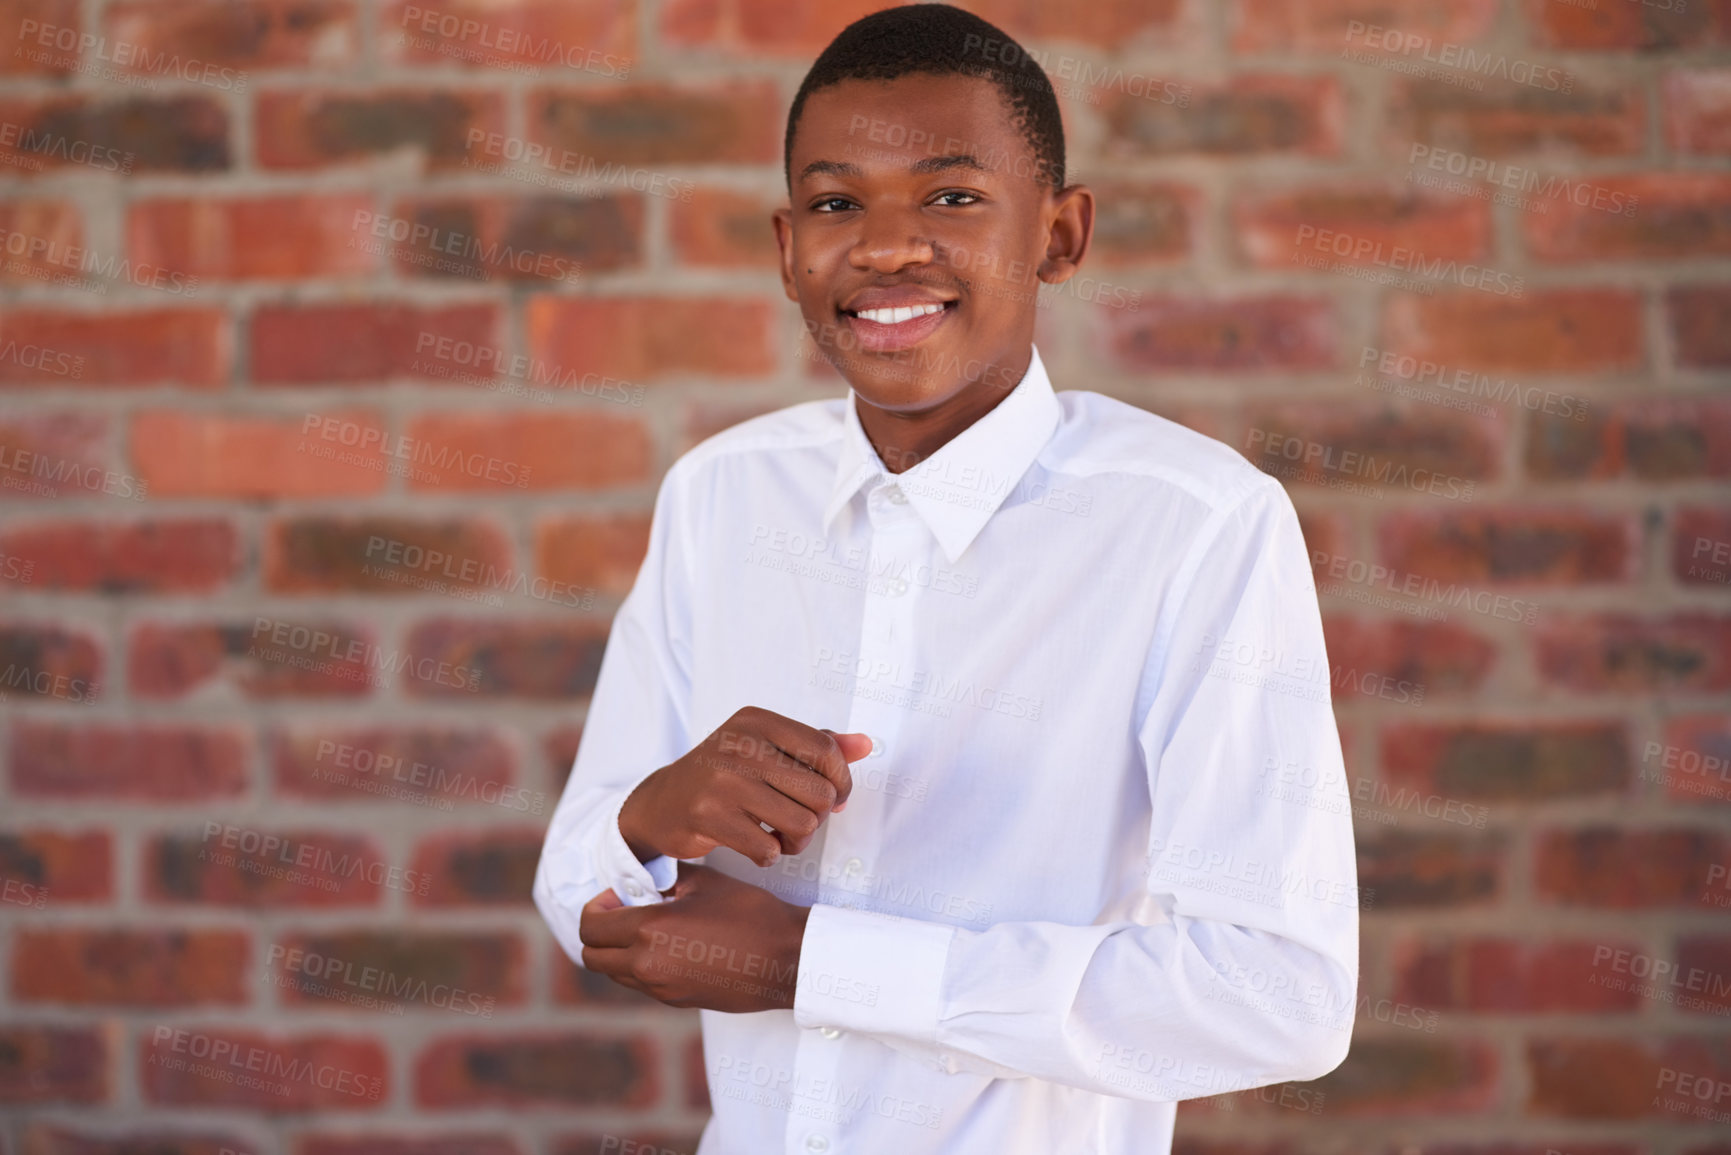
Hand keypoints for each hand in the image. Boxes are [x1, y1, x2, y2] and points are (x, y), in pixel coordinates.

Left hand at [579, 863, 811, 1011]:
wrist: (787, 960)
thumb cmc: (751, 915)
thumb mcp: (705, 882)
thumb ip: (666, 876)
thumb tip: (645, 875)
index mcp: (649, 931)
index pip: (590, 926)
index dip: (596, 906)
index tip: (617, 894)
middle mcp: (647, 965)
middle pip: (592, 956)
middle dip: (599, 931)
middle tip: (625, 909)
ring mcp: (660, 988)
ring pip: (614, 974)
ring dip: (618, 950)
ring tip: (649, 927)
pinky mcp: (676, 1001)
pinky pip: (640, 984)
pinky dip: (640, 965)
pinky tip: (670, 946)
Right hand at [619, 706, 872, 867]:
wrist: (662, 802)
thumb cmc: (726, 774)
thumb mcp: (767, 748)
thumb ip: (817, 746)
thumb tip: (866, 744)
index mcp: (757, 721)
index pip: (826, 751)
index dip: (841, 782)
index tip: (833, 796)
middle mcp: (739, 745)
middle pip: (820, 793)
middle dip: (818, 817)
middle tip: (799, 820)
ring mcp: (722, 781)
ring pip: (801, 824)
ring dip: (797, 840)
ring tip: (780, 834)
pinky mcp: (708, 817)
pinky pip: (769, 850)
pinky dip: (770, 854)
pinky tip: (756, 843)